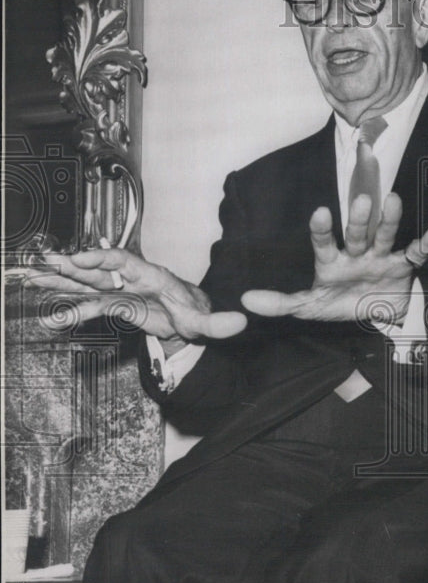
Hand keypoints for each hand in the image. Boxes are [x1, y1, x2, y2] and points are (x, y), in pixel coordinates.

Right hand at [22, 248, 246, 344]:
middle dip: (71, 265)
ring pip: (87, 283)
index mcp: (152, 276)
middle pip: (99, 269)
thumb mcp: (208, 321)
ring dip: (62, 280)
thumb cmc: (197, 313)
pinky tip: (52, 318)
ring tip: (32, 277)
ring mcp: (121, 292)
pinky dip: (71, 311)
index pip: (124, 262)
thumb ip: (219, 324)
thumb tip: (241, 322)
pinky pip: (89, 306)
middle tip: (44, 261)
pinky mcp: (115, 306)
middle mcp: (132, 279)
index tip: (81, 258)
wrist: (192, 318)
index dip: (102, 259)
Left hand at [241, 193, 427, 323]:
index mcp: (332, 262)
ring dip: (389, 219)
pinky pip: (416, 252)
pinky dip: (427, 241)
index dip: (321, 229)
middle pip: (356, 233)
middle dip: (358, 218)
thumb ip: (280, 303)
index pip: (324, 242)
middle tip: (361, 199)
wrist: (375, 316)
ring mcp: (381, 257)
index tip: (319, 211)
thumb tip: (246, 301)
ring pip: (385, 235)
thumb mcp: (308, 306)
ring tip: (393, 199)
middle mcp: (356, 253)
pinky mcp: (403, 266)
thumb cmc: (338, 302)